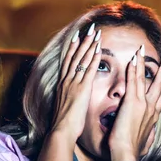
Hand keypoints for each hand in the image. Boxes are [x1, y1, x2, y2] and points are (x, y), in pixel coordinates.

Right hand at [51, 24, 101, 141]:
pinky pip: (89, 71)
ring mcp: (73, 84)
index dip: (73, 47)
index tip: (78, 36)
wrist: (61, 131)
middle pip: (75, 56)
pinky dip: (93, 58)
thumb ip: (70, 98)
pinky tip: (99, 49)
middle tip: (90, 29)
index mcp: (63, 84)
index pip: (68, 61)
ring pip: (82, 60)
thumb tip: (73, 97)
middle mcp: (66, 80)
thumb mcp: (66, 106)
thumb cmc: (64, 124)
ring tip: (96, 33)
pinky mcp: (82, 89)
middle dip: (83, 41)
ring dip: (89, 45)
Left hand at [108, 46, 160, 160]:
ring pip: (146, 79)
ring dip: (144, 63)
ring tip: (143, 51)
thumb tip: (150, 135)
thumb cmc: (133, 151)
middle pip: (160, 85)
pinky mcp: (132, 102)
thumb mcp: (145, 142)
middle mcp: (151, 108)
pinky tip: (133, 59)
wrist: (127, 154)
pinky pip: (133, 81)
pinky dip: (133, 69)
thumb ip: (148, 135)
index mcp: (154, 117)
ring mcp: (143, 104)